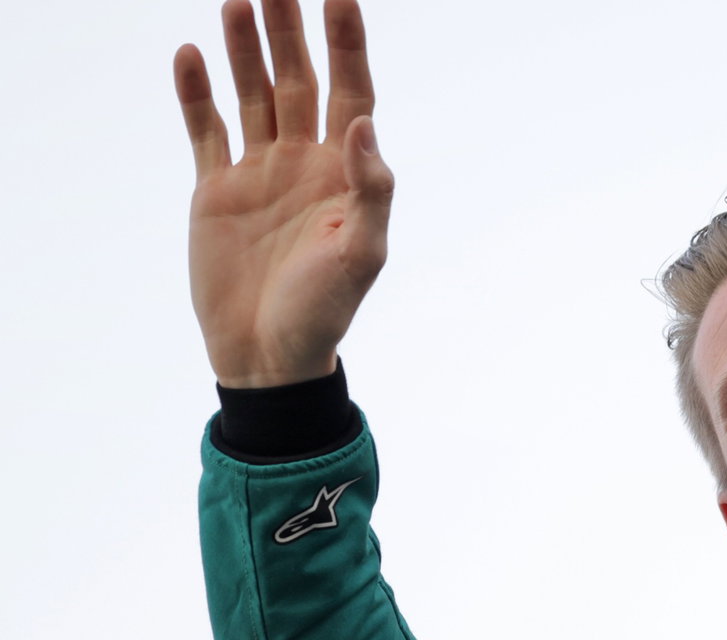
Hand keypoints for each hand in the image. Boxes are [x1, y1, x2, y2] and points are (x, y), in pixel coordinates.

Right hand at [175, 0, 392, 387]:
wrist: (269, 353)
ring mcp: (260, 172)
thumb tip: (363, 125)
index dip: (347, 45)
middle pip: (300, 81)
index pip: (352, 93)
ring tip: (238, 0)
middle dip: (291, 32)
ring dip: (245, 51)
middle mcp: (304, 162)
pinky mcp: (217, 190)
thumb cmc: (325, 310)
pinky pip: (207, 130)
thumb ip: (370, 190)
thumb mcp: (362, 254)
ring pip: (254, 95)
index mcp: (346, 174)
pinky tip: (191, 53)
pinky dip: (197, 94)